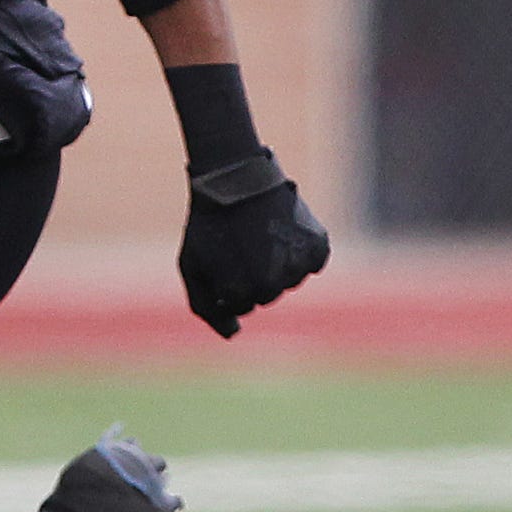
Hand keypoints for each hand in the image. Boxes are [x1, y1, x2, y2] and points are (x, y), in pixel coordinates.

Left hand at [178, 156, 330, 337]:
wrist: (235, 178)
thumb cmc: (209, 224)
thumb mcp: (192, 266)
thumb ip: (206, 308)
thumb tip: (234, 334)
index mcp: (239, 293)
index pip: (239, 307)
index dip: (227, 282)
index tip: (221, 256)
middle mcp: (272, 285)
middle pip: (266, 297)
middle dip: (252, 277)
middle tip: (241, 244)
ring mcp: (297, 267)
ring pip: (289, 281)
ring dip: (277, 265)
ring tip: (260, 234)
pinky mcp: (318, 247)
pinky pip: (311, 263)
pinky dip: (299, 252)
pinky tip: (282, 231)